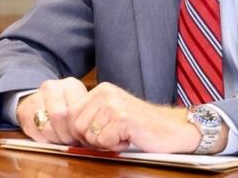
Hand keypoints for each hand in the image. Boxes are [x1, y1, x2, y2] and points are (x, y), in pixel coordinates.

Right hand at [16, 78, 88, 144]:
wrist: (44, 98)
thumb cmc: (68, 105)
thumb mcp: (80, 104)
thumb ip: (84, 116)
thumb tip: (88, 136)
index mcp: (70, 85)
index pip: (74, 110)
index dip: (78, 128)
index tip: (80, 136)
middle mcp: (51, 87)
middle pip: (59, 116)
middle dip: (67, 135)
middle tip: (71, 140)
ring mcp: (35, 97)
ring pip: (46, 128)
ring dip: (56, 139)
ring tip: (61, 139)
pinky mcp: (24, 110)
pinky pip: (35, 133)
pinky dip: (44, 139)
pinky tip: (50, 137)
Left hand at [67, 82, 206, 152]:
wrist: (171, 128)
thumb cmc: (140, 125)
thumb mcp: (111, 114)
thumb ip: (90, 117)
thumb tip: (65, 131)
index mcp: (100, 90)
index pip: (71, 114)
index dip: (80, 132)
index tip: (98, 135)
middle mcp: (105, 93)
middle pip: (77, 126)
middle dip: (92, 138)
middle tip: (113, 136)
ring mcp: (113, 104)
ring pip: (89, 135)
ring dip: (105, 143)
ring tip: (122, 136)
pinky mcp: (122, 118)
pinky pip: (103, 141)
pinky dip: (115, 146)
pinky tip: (129, 139)